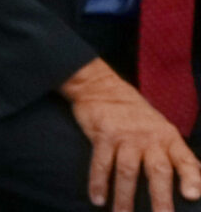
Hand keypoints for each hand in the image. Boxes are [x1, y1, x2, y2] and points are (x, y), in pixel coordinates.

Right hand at [63, 57, 200, 211]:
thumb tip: (197, 179)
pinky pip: (101, 163)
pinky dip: (98, 183)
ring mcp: (126, 136)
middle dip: (160, 197)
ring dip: (125, 197)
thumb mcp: (162, 129)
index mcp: (168, 138)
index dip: (190, 178)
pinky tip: (98, 199)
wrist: (103, 87)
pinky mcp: (103, 135)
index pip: (184, 160)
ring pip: (128, 171)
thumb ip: (176, 154)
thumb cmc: (136, 115)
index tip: (193, 196)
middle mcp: (150, 138)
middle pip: (158, 170)